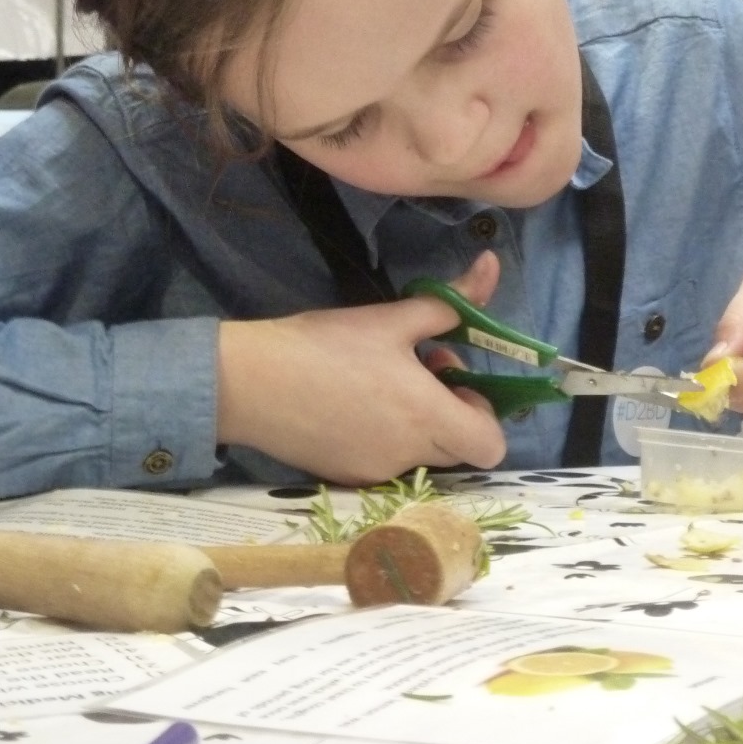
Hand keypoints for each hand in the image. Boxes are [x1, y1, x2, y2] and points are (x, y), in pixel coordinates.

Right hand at [216, 252, 507, 484]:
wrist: (249, 383)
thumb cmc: (325, 345)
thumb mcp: (391, 318)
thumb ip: (451, 301)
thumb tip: (493, 265)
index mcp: (426, 417)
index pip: (491, 445)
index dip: (484, 413)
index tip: (455, 381)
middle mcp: (408, 455)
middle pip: (459, 449)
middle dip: (451, 413)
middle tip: (419, 374)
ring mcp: (376, 472)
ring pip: (421, 454)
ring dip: (417, 423)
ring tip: (379, 383)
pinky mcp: (347, 477)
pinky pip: (386, 461)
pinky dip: (384, 437)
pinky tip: (350, 404)